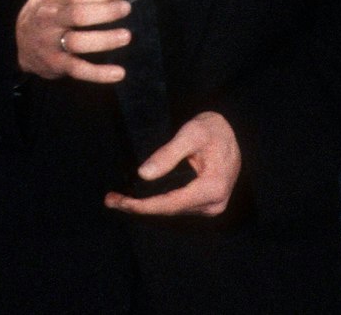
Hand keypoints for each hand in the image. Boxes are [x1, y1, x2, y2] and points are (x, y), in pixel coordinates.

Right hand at [14, 0, 130, 82]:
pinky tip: (118, 73)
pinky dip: (99, 73)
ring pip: (78, 42)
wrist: (21, 41)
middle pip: (78, 15)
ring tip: (126, 36)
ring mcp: (50, 43)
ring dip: (104, 40)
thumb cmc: (45, 11)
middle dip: (105, 12)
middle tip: (125, 9)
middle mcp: (47, 18)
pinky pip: (78, 69)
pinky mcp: (55, 64)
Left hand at [104, 111, 240, 216]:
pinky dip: (157, 204)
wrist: (230, 131)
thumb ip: (167, 154)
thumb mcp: (190, 134)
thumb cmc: (212, 129)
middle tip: (110, 200)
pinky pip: (177, 207)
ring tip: (117, 199)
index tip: (120, 202)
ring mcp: (212, 206)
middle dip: (139, 207)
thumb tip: (143, 174)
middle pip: (169, 210)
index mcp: (213, 187)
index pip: (171, 203)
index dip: (143, 206)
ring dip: (145, 207)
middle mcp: (214, 202)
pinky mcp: (206, 204)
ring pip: (172, 211)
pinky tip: (137, 200)